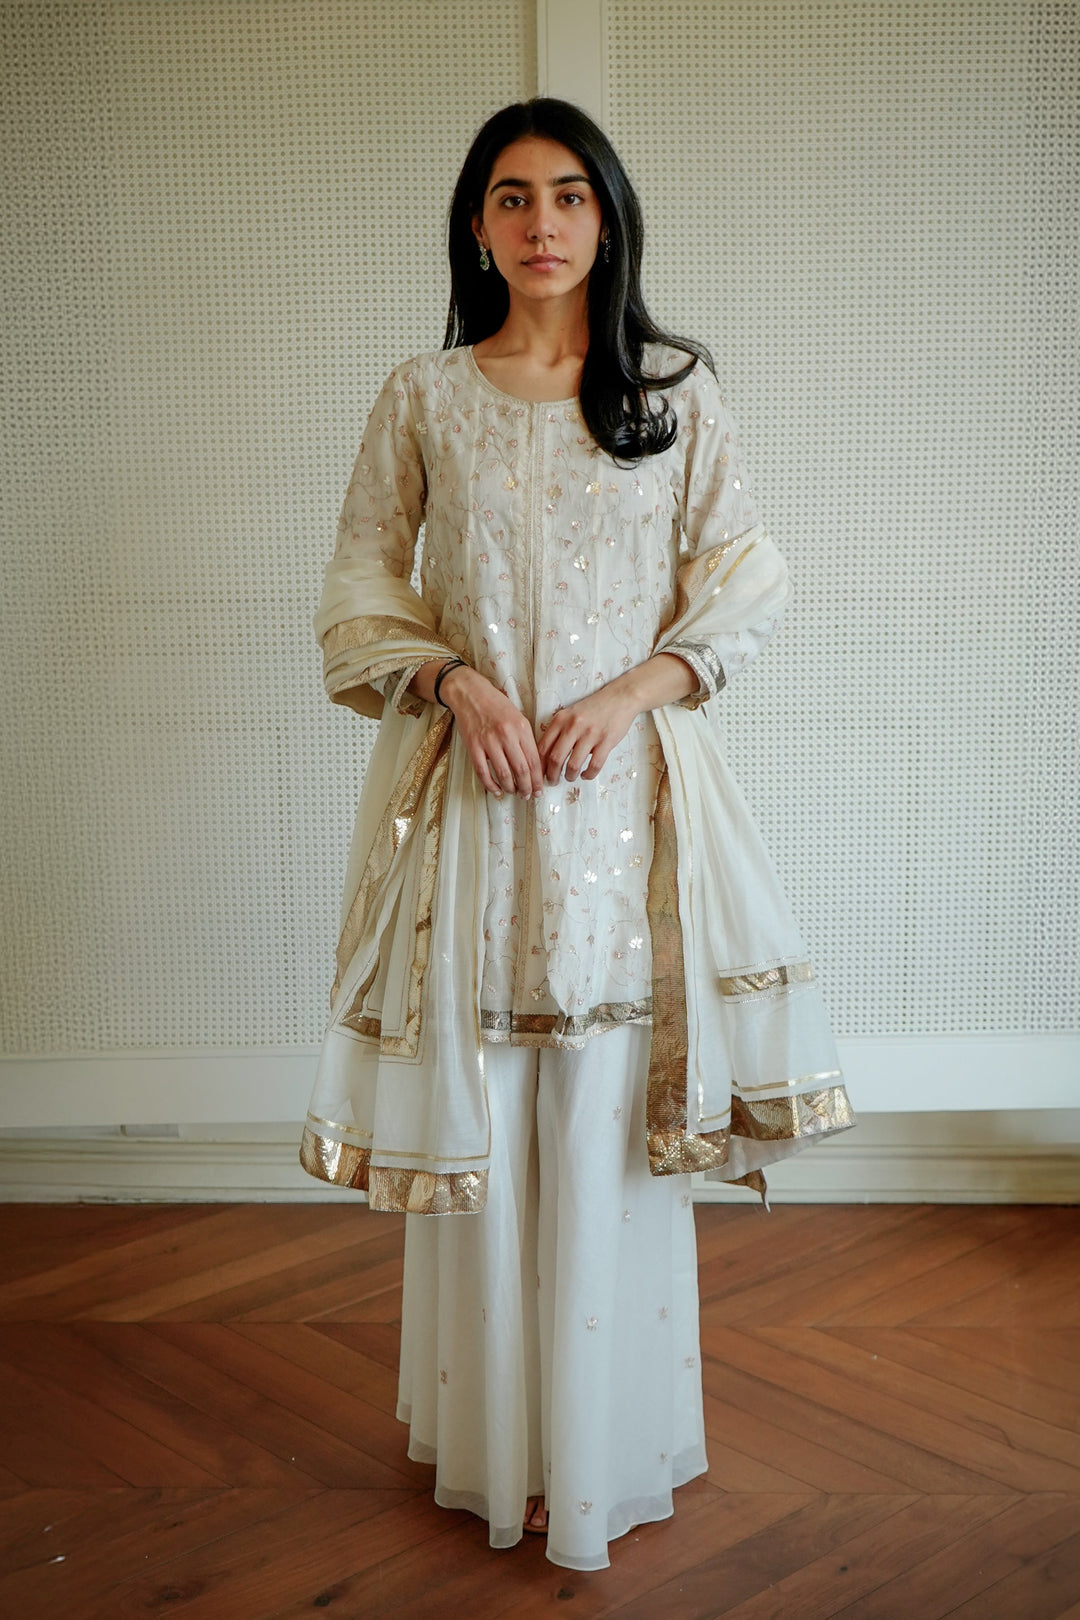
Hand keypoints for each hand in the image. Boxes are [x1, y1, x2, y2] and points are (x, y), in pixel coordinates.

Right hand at [437, 665, 543, 799]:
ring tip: (514, 793)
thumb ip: (526, 739)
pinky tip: (496, 790)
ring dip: (510, 788)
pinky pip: (483, 772)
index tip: (540, 789)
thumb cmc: (496, 705)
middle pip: (521, 770)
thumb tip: (535, 765)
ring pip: (503, 773)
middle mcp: (506, 735)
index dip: (538, 779)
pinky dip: (491, 785)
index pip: (534, 760)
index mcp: (521, 728)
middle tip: (528, 796)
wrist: (470, 693)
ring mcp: (488, 741)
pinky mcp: (473, 745)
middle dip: (527, 787)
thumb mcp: (518, 717)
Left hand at [536, 685, 639, 784]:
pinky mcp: (606, 741)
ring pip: (573, 765)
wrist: (619, 698)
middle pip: (555, 759)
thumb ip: (558, 731)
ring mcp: (590, 734)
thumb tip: (547, 756)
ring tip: (570, 778)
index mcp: (560, 719)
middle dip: (551, 775)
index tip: (539, 773)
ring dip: (570, 776)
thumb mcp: (570, 714)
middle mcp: (573, 726)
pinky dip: (588, 775)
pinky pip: (594, 765)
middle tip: (552, 782)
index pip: (543, 747)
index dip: (539, 765)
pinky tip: (586, 775)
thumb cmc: (593, 708)